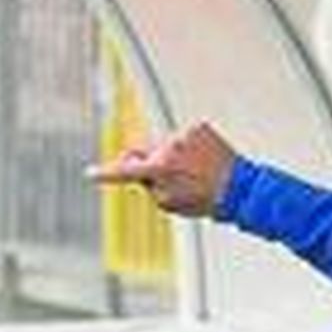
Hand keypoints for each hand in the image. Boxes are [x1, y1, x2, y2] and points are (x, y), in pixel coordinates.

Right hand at [86, 122, 235, 217]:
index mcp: (160, 167)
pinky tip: (199, 162)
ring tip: (191, 173)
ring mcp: (184, 134)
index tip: (91, 174)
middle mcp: (169, 146)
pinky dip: (185, 148)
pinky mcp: (198, 127)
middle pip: (141, 151)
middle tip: (158, 177)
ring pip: (163, 144)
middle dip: (143, 163)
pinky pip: (182, 137)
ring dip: (169, 156)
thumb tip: (138, 171)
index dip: (105, 174)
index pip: (124, 171)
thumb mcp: (168, 203)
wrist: (240, 188)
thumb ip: (148, 186)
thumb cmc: (206, 200)